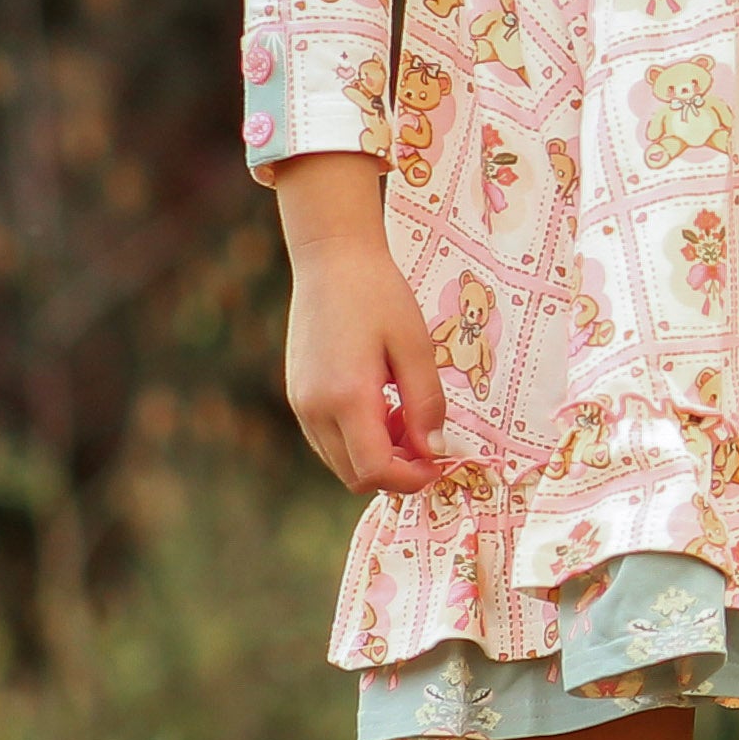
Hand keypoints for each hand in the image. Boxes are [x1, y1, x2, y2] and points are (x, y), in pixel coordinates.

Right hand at [274, 152, 445, 495]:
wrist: (332, 260)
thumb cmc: (379, 296)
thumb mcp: (416, 347)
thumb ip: (426, 403)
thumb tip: (434, 449)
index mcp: (346, 397)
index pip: (374, 469)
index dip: (411, 479)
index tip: (440, 465)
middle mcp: (314, 408)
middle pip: (354, 475)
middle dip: (396, 472)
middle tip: (429, 444)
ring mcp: (301, 403)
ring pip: (339, 462)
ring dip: (376, 457)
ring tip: (406, 418)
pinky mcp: (298, 395)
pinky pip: (327, 440)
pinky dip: (357, 440)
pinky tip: (382, 407)